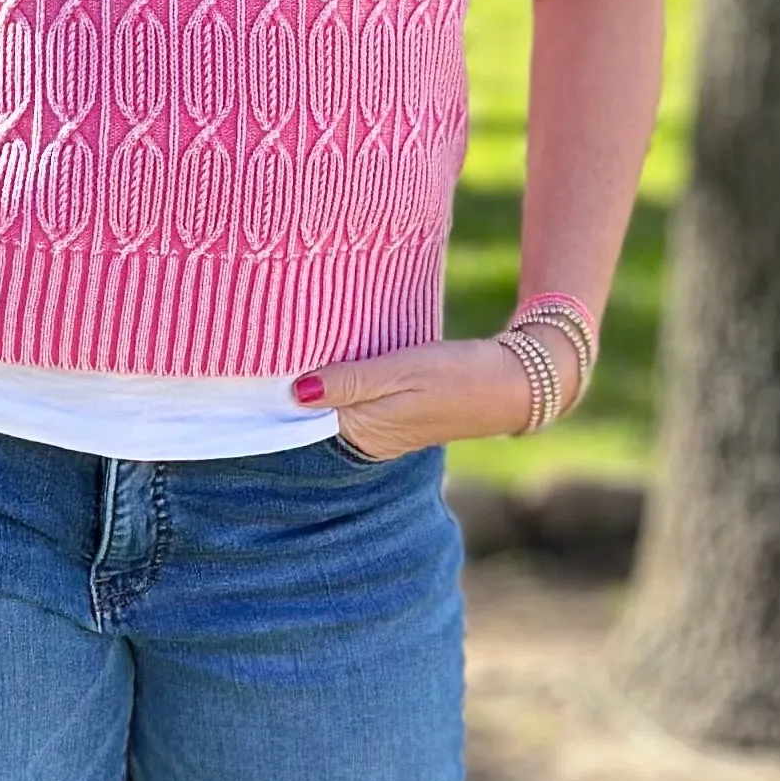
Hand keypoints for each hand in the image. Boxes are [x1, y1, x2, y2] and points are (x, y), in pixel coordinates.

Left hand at [301, 335, 537, 460]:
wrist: (510, 384)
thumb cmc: (455, 375)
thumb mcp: (399, 371)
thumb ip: (348, 382)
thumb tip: (295, 394)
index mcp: (363, 431)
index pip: (304, 417)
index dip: (285, 388)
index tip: (269, 357)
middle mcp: (368, 439)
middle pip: (316, 412)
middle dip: (300, 382)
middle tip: (281, 341)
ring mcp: (382, 431)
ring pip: (336, 404)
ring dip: (323, 378)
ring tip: (304, 343)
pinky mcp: (395, 418)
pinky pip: (357, 400)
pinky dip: (346, 380)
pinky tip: (340, 356)